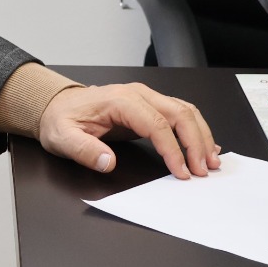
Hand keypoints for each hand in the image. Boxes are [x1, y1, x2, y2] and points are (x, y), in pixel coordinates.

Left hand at [37, 83, 219, 178]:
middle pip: (179, 113)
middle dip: (196, 142)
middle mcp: (139, 94)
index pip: (157, 124)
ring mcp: (146, 98)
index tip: (181, 172)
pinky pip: (179, 113)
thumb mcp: (63, 138)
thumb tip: (107, 163)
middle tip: (203, 170)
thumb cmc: (62, 120)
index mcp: (121, 100)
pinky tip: (204, 146)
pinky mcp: (149, 106)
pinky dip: (195, 129)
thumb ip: (84, 150)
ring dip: (200, 135)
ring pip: (184, 111)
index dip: (173, 149)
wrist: (57, 106)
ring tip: (210, 161)